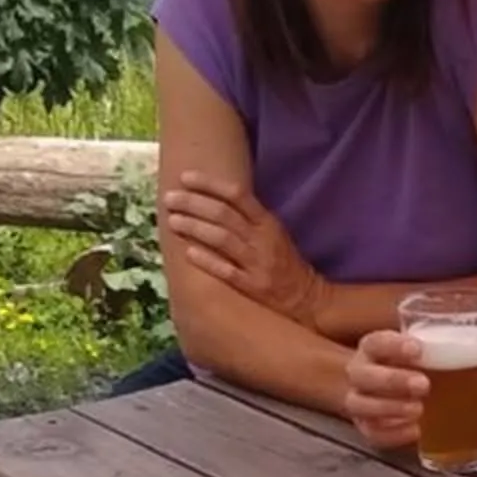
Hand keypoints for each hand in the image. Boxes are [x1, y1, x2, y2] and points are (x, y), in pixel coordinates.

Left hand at [162, 171, 325, 324]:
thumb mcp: (272, 232)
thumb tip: (210, 199)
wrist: (307, 298)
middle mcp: (262, 239)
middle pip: (224, 214)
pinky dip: (207, 261)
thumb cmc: (283, 262)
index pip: (237, 195)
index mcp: (267, 222)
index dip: (209, 184)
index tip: (185, 177)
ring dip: (195, 228)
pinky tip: (188, 253)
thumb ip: (248, 216)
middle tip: (170, 198)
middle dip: (193, 204)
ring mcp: (258, 263)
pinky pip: (227, 271)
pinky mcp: (253, 287)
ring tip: (172, 221)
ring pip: (223, 239)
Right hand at [345, 330, 426, 450]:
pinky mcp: (366, 426)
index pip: (376, 342)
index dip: (394, 345)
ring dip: (390, 408)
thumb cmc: (410, 365)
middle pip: (364, 375)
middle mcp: (360, 373)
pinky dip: (393, 434)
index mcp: (373, 348)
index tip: (418, 349)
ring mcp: (359, 401)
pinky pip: (372, 433)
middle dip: (393, 380)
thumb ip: (440, 348)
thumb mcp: (422, 350)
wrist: (386, 389)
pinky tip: (415, 431)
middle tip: (423, 385)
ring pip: (361, 405)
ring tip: (419, 410)